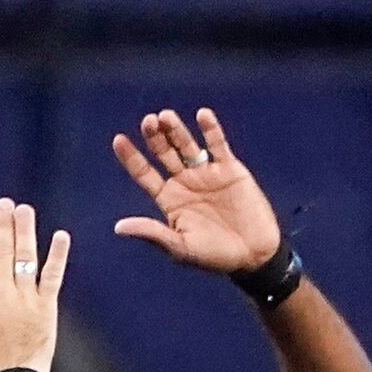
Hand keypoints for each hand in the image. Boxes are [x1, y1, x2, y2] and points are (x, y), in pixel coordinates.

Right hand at [0, 199, 70, 371]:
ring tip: (25, 210)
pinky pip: (53, 277)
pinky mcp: (47, 307)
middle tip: (5, 204)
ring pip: (26, 258)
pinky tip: (60, 236)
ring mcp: (27, 299)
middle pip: (2, 252)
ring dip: (25, 232)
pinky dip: (58, 256)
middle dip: (3, 225)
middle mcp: (3, 295)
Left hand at [110, 106, 284, 273]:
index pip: (144, 173)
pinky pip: (218, 145)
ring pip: (187, 146)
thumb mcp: (180, 247)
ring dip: (177, 130)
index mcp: (169, 199)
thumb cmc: (214, 256)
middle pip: (164, 153)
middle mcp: (184, 182)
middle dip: (155, 137)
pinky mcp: (230, 169)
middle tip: (148, 121)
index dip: (131, 157)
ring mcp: (207, 173)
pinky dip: (211, 129)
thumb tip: (119, 227)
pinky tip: (202, 115)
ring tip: (166, 116)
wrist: (253, 255)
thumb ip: (153, 233)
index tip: (118, 139)